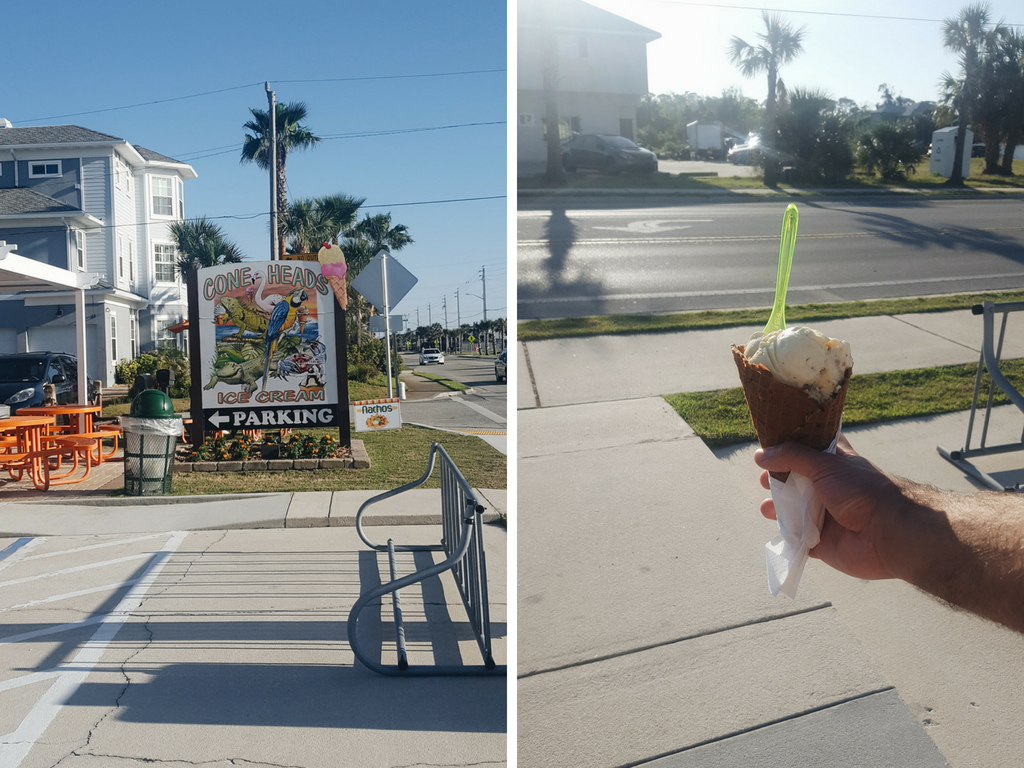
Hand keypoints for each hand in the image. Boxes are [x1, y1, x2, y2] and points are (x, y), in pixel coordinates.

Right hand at [754, 434, 908, 580]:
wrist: (888, 534)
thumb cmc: (862, 491)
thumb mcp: (825, 464)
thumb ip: (792, 457)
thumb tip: (759, 455)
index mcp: (834, 464)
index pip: (811, 449)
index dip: (791, 446)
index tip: (770, 444)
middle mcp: (828, 488)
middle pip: (796, 480)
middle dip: (778, 479)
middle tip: (763, 478)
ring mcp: (824, 516)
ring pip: (793, 510)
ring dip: (777, 507)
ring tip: (767, 507)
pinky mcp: (820, 542)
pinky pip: (796, 539)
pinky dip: (785, 534)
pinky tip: (774, 526)